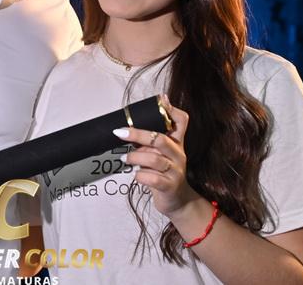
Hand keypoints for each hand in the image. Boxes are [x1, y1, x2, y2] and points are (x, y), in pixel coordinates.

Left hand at [115, 94, 200, 217]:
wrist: (177, 202)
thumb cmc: (163, 174)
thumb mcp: (160, 155)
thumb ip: (150, 140)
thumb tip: (129, 126)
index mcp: (176, 144)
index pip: (182, 122)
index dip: (172, 111)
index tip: (162, 100)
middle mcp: (178, 155)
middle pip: (160, 139)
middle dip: (138, 134)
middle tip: (120, 132)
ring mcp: (175, 171)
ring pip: (154, 159)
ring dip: (135, 157)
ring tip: (125, 159)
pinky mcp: (170, 187)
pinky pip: (152, 178)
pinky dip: (140, 176)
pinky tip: (137, 175)